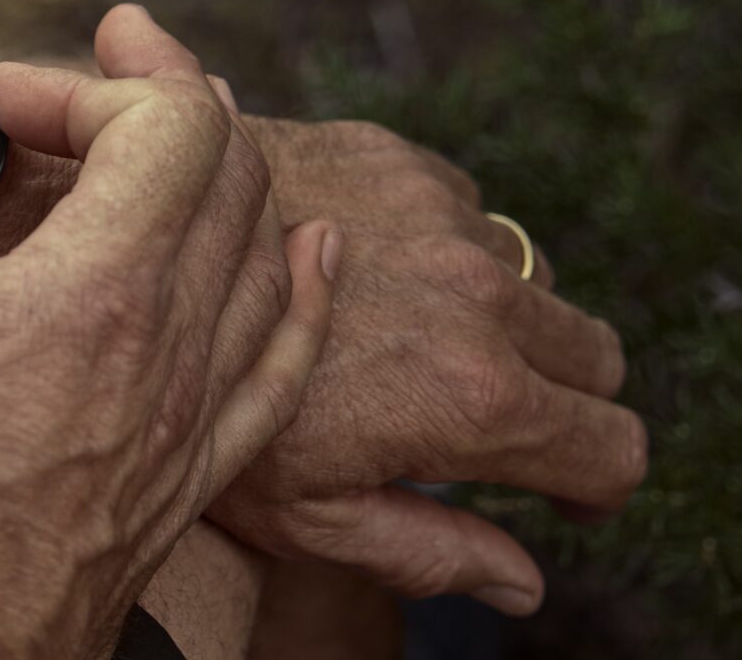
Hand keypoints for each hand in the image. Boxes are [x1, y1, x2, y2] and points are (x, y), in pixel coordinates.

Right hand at [0, 6, 337, 659]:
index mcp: (88, 301)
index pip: (170, 124)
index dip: (87, 84)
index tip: (1, 109)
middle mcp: (168, 353)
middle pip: (231, 171)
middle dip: (158, 100)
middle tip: (75, 96)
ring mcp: (191, 423)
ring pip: (266, 254)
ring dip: (217, 178)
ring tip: (158, 143)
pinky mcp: (189, 482)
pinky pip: (289, 361)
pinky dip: (301, 289)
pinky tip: (306, 256)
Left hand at [206, 118, 646, 614]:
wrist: (127, 256)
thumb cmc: (199, 409)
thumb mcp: (303, 512)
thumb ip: (427, 551)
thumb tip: (526, 584)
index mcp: (474, 395)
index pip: (613, 449)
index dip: (595, 484)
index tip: (565, 491)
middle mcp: (480, 293)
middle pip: (597, 355)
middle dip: (564, 395)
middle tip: (497, 423)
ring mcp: (441, 214)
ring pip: (534, 276)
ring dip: (501, 312)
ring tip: (415, 343)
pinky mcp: (395, 156)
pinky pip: (468, 206)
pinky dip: (444, 243)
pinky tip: (371, 273)